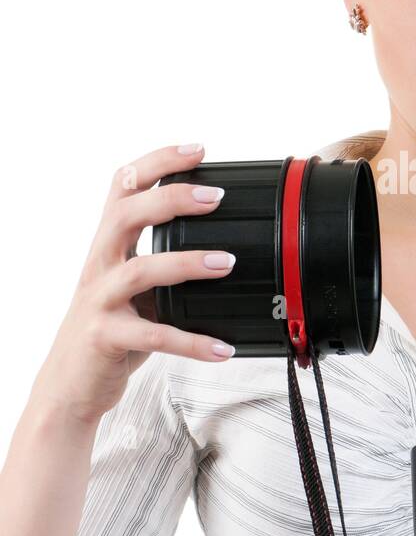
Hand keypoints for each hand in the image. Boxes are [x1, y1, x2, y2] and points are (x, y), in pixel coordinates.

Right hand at [30, 143, 237, 427]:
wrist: (70, 386)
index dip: (157, 162)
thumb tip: (223, 246)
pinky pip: (153, 336)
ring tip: (226, 263)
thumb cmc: (110, 333)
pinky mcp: (105, 338)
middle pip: (125, 215)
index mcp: (108, 246)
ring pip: (139, 271)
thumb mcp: (133, 289)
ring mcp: (99, 301)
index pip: (124, 187)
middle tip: (215, 196)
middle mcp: (99, 266)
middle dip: (170, 198)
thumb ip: (164, 264)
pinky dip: (191, 341)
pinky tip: (220, 347)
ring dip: (186, 263)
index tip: (196, 149)